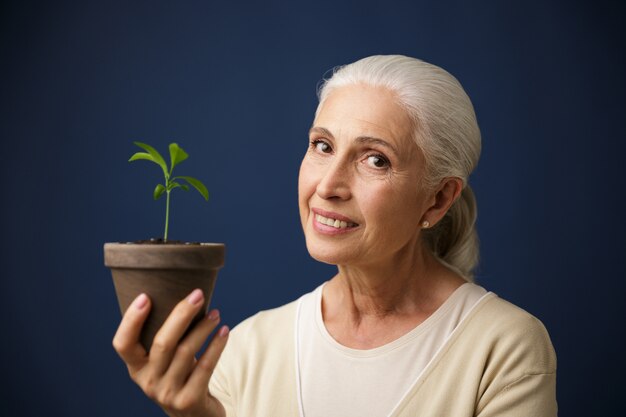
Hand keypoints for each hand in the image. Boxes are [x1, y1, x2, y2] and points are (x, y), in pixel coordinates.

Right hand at [113, 289, 228, 416]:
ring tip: (216, 313)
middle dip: (181, 315)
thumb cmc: (180, 376)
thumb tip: (183, 294)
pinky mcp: (189, 401)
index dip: (131, 320)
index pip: (122, 344)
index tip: (146, 296)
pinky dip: (216, 346)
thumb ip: (164, 337)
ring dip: (203, 328)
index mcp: (136, 368)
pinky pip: (205, 367)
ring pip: (186, 352)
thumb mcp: (164, 362)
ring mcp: (167, 394)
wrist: (195, 416)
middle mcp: (147, 382)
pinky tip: (224, 331)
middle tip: (198, 295)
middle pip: (162, 343)